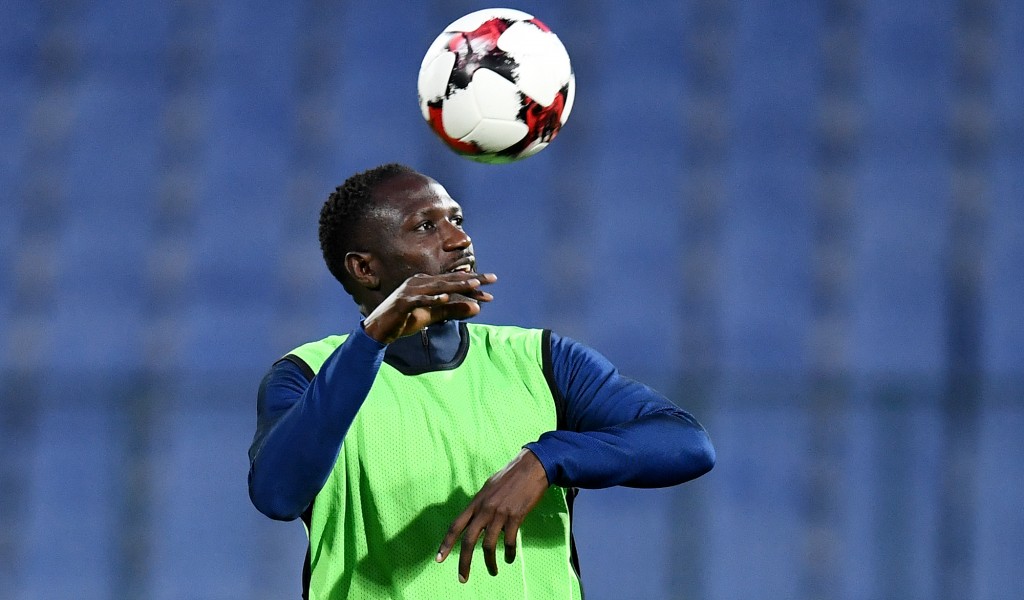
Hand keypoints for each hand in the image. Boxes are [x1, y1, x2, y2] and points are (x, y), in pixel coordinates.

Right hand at [362, 272, 496, 344]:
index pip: (453, 281)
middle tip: (491, 279)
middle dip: (471, 280)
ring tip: (474, 285)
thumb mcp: (432, 316)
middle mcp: (418, 282)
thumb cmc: (404, 321)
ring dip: (457, 286)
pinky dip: (432, 299)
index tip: (491, 284)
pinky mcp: (402, 303)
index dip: (472, 282)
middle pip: (449, 280)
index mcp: (425, 283)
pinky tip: (445, 298)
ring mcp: (409, 291)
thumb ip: (451, 310)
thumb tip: (475, 308)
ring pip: (438, 287)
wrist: (379, 331)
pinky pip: (420, 300)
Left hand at [436, 449, 549, 582]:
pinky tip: (509, 559)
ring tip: (492, 572)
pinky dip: (509, 553)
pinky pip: (510, 541)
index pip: (455, 526)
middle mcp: (484, 509)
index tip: (439, 559)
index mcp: (475, 502)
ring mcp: (500, 513)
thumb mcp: (488, 488)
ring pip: (489, 545)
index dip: (446, 544)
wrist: (531, 468)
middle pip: (469, 540)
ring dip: (489, 563)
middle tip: (463, 578)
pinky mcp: (516, 516)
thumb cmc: (509, 477)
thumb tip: (475, 519)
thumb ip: (480, 505)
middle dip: (464, 562)